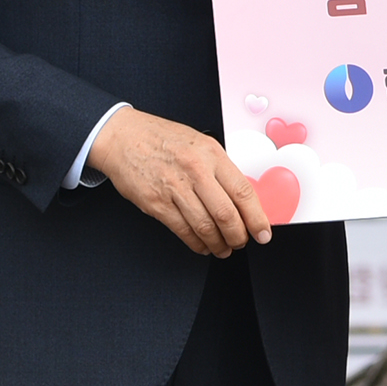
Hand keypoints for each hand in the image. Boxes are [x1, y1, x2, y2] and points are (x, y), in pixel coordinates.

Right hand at [85, 107, 272, 256]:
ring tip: (223, 248)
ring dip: (218, 244)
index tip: (263, 232)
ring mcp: (174, 188)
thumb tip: (242, 199)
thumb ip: (220, 169)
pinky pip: (183, 230)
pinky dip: (197, 243)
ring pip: (205, 226)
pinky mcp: (156, 203)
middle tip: (241, 242)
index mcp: (211, 154)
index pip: (243, 192)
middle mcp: (195, 171)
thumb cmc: (162, 139)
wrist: (123, 137)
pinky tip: (203, 245)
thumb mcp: (199, 144)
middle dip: (238, 236)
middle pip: (226, 214)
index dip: (257, 218)